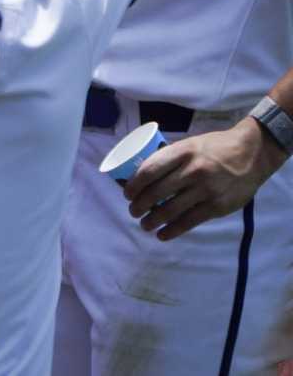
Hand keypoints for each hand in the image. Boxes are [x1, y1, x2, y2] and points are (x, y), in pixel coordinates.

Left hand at [125, 121, 287, 239]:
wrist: (252, 154)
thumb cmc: (215, 147)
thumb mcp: (190, 144)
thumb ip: (171, 157)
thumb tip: (142, 173)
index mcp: (182, 152)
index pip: (149, 170)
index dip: (134, 185)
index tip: (127, 193)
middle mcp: (193, 170)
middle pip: (156, 192)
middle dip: (139, 205)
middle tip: (133, 210)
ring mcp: (206, 190)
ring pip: (171, 210)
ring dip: (153, 220)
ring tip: (145, 224)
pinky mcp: (218, 206)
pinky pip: (190, 222)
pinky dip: (173, 230)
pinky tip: (163, 234)